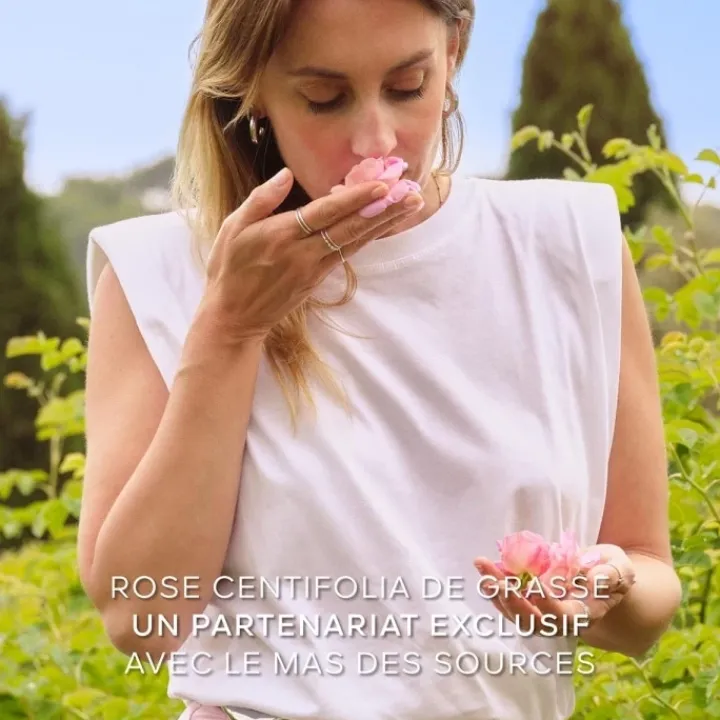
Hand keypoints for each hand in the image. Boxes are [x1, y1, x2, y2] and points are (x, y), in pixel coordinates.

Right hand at [200, 167, 423, 344]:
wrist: (234, 316)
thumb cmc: (229, 268)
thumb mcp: (232, 228)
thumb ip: (261, 199)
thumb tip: (287, 175)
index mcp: (281, 235)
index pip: (326, 212)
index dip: (356, 199)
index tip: (382, 185)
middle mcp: (303, 253)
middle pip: (350, 228)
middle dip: (383, 210)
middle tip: (411, 193)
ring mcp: (314, 269)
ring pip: (355, 242)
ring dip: (384, 223)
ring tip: (409, 206)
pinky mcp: (318, 280)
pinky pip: (348, 254)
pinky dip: (367, 238)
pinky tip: (383, 226)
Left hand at [474, 544, 635, 636]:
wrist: (602, 576)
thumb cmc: (612, 571)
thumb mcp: (621, 568)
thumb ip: (612, 574)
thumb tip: (594, 579)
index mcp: (584, 614)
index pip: (562, 617)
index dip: (548, 604)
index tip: (535, 584)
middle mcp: (559, 620)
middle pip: (531, 620)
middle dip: (511, 601)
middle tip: (495, 579)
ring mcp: (542, 613)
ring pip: (515, 611)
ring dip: (495, 590)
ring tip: (481, 564)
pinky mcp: (529, 602)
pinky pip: (508, 600)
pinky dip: (495, 585)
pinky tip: (484, 567)